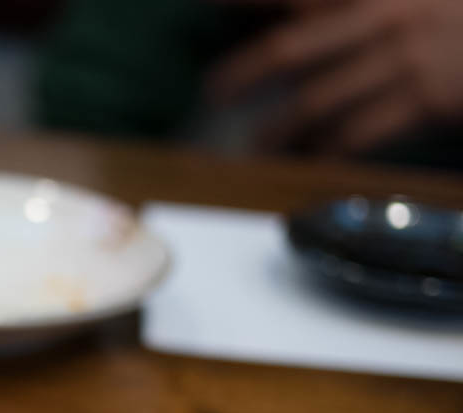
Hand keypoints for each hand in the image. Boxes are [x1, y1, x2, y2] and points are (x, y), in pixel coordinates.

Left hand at [208, 0, 462, 153]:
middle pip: (289, 49)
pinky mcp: (424, 99)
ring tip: (254, 147)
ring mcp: (403, 59)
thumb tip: (302, 14)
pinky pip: (358, 133)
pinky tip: (308, 159)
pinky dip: (327, 149)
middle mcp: (382, 16)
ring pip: (317, 101)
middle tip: (211, 91)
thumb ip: (350, 6)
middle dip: (242, 73)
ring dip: (278, 129)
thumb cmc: (458, 9)